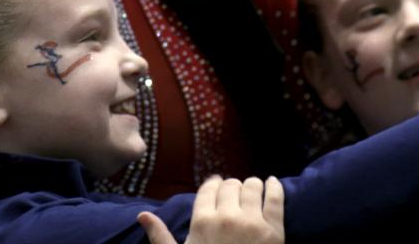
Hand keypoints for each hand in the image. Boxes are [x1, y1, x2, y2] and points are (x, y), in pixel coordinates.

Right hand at [138, 176, 284, 243]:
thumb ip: (161, 236)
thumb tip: (142, 215)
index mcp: (203, 222)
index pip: (210, 188)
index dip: (214, 184)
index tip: (217, 185)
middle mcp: (227, 216)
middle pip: (231, 185)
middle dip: (232, 187)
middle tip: (235, 194)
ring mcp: (253, 222)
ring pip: (253, 186)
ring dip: (252, 186)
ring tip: (252, 190)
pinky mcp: (275, 230)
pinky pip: (276, 198)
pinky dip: (275, 186)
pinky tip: (272, 182)